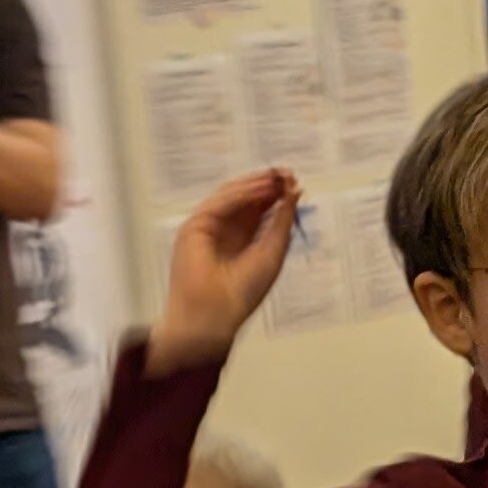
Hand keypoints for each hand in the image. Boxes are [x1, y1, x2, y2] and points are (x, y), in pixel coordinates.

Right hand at [150, 173, 300, 372]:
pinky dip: (239, 194)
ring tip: (276, 178)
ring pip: (231, 198)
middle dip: (266, 186)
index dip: (276, 195)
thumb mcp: (273, 251)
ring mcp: (208, 228)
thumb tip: (294, 191)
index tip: (293, 181)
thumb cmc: (243, 293)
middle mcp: (225, 233)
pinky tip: (258, 189)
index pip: (259, 210)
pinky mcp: (193, 227)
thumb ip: (283, 221)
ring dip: (253, 185)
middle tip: (286, 174)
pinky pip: (218, 203)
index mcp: (243, 242)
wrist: (214, 313)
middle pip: (246, 200)